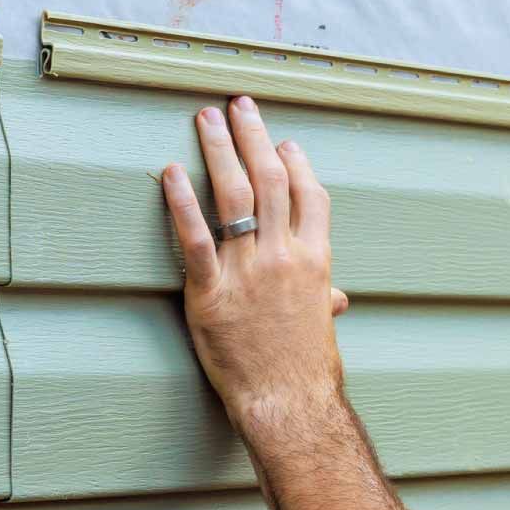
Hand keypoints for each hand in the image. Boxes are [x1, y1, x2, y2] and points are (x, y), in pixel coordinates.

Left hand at [161, 96, 346, 435]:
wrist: (288, 403)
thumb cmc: (305, 370)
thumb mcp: (322, 327)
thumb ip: (325, 300)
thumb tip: (337, 298)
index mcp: (315, 260)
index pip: (310, 195)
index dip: (296, 163)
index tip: (283, 141)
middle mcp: (284, 255)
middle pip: (271, 180)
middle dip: (254, 137)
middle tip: (239, 106)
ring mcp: (248, 271)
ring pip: (235, 195)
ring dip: (221, 150)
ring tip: (207, 119)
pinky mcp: (211, 292)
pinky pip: (195, 237)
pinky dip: (182, 202)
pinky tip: (172, 174)